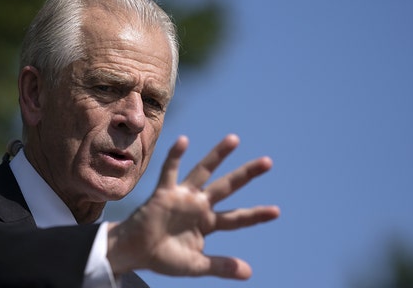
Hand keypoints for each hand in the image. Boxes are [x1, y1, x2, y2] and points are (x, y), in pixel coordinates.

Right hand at [107, 134, 279, 278]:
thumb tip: (249, 273)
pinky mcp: (164, 193)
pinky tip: (184, 140)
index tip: (276, 211)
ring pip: (204, 171)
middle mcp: (198, 205)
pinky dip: (175, 156)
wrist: (136, 253)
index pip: (237, 217)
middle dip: (246, 175)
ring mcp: (182, 196)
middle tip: (268, 162)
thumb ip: (220, 266)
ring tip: (235, 139)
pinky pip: (170, 171)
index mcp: (208, 222)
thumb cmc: (164, 257)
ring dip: (218, 155)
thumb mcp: (196, 265)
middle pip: (227, 187)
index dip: (255, 215)